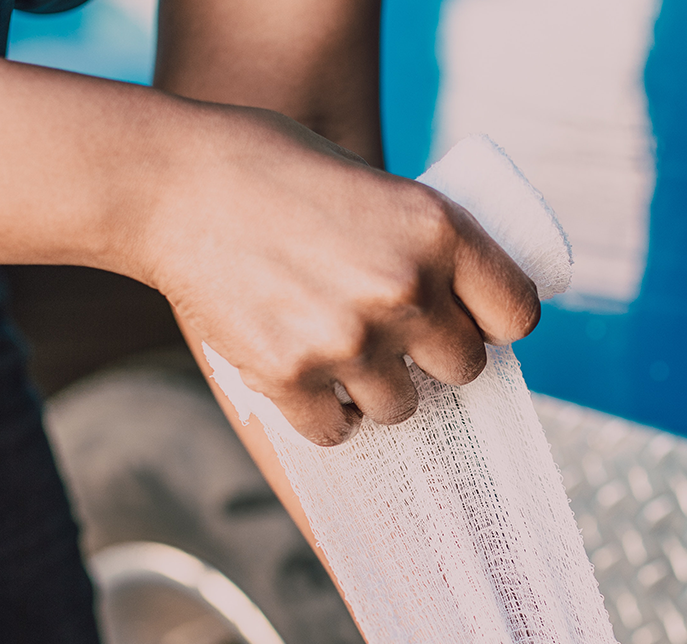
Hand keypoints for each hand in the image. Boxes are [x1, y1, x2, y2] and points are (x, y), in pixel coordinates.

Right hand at [143, 103, 540, 446]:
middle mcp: (404, 289)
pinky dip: (324, 416)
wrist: (170, 181)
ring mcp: (348, 339)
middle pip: (465, 369)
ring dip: (378, 390)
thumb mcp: (374, 187)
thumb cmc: (271, 170)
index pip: (516, 315)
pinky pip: (336, 430)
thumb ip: (420, 246)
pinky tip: (307, 380)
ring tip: (341, 352)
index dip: (493, 324)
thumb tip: (459, 313)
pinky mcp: (291, 376)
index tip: (470, 324)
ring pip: (401, 407)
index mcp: (438, 230)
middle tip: (400, 340)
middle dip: (435, 360)